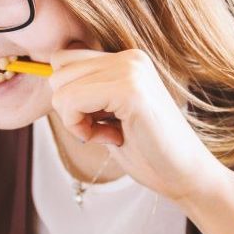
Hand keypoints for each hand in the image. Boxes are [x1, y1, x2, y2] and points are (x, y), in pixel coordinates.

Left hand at [47, 48, 231, 203]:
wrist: (186, 176)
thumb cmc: (148, 151)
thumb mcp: (109, 114)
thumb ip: (86, 92)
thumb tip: (47, 77)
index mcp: (127, 59)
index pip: (64, 60)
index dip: (70, 97)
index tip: (98, 121)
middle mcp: (129, 57)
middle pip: (57, 71)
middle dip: (69, 108)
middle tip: (103, 130)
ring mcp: (131, 70)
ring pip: (60, 87)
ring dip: (75, 120)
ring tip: (110, 134)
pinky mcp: (130, 90)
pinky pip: (71, 101)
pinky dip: (80, 128)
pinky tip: (111, 138)